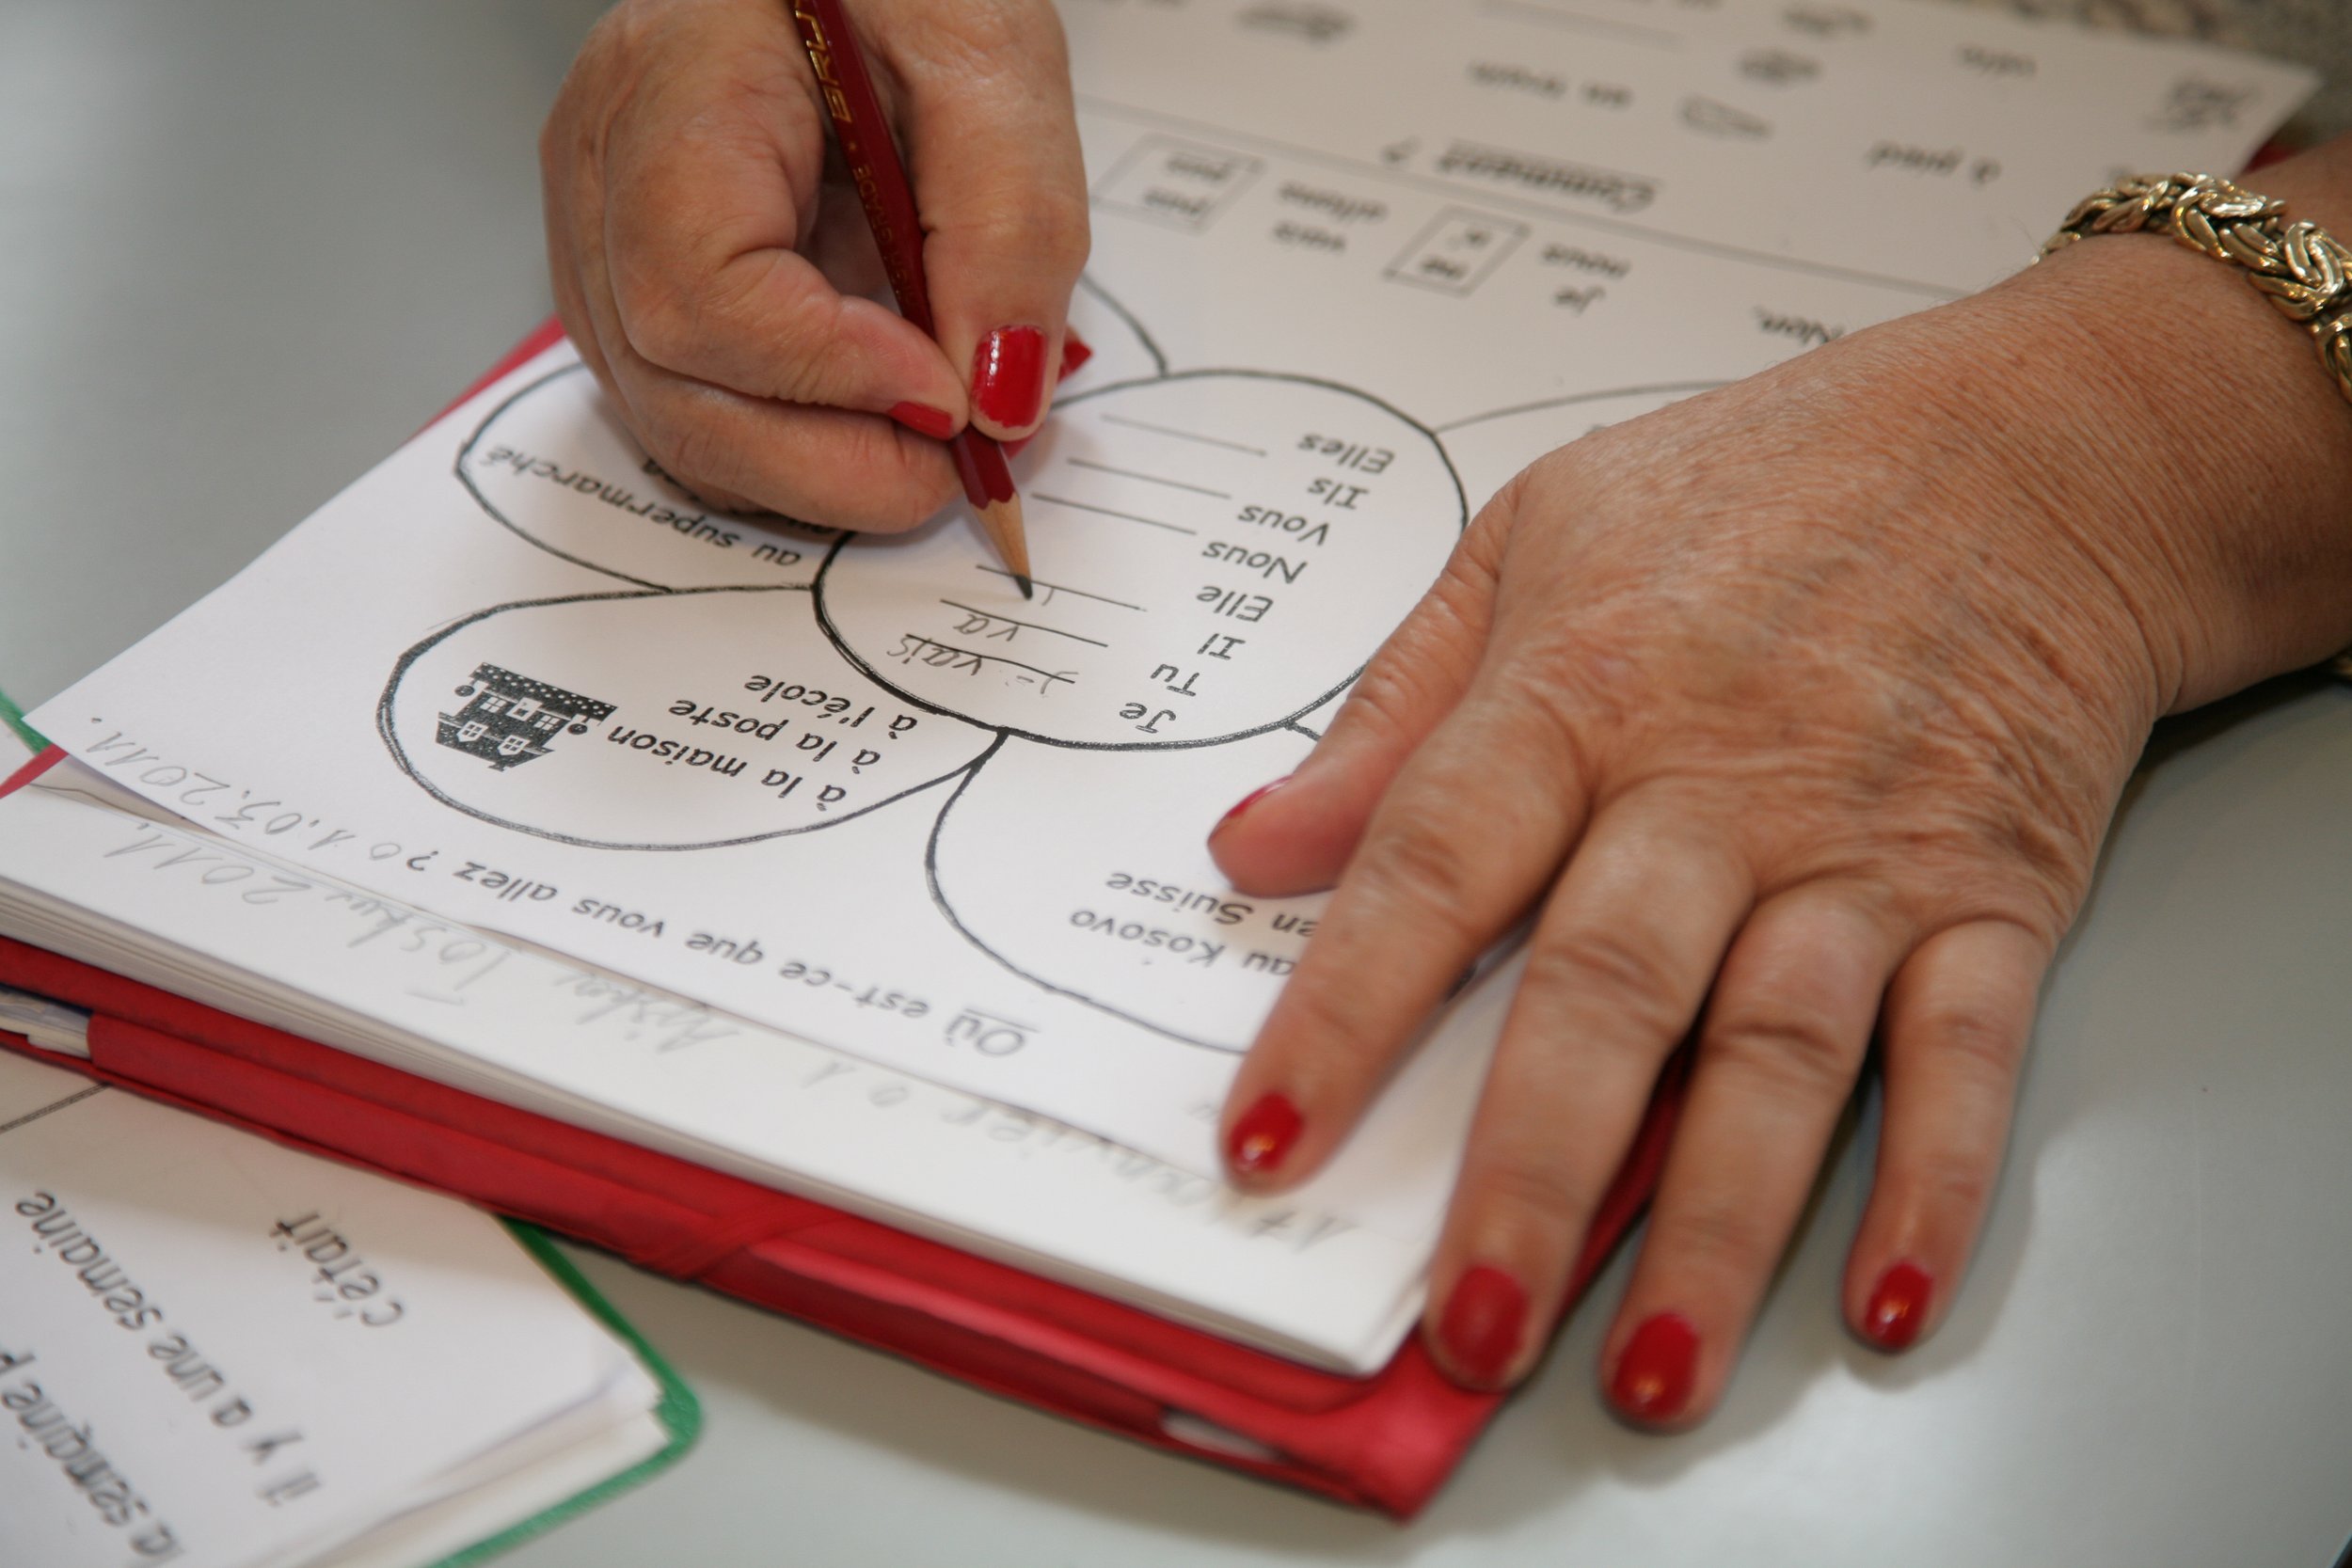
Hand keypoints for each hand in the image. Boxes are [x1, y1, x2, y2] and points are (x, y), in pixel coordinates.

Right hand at [541, 0, 1087, 526]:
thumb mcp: (992, 55)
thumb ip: (1008, 223)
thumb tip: (997, 399)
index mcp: (670, 88)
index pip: (697, 289)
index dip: (827, 374)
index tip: (952, 391)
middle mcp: (605, 171)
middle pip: (669, 381)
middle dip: (827, 461)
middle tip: (959, 464)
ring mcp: (606, 232)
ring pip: (675, 416)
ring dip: (816, 466)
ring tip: (933, 441)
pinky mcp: (643, 277)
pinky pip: (699, 404)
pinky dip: (796, 442)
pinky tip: (881, 420)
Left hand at [1208, 182, 2351, 1426]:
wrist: (2030, 445)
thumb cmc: (1758, 487)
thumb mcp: (1533, 538)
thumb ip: (1390, 710)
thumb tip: (1249, 844)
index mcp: (1576, 691)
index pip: (1431, 868)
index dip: (1341, 1012)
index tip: (1266, 1141)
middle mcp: (1713, 784)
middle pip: (1608, 995)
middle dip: (1534, 1170)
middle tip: (1463, 1324)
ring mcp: (1861, 848)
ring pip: (1779, 1054)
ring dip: (1718, 1221)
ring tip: (1647, 1369)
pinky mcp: (1993, 891)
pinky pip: (1967, 1051)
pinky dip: (1936, 1176)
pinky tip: (1887, 1295)